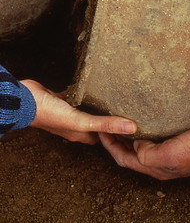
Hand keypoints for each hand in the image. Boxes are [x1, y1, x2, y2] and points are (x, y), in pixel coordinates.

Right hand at [21, 79, 136, 143]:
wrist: (24, 100)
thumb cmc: (49, 114)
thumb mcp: (81, 122)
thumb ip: (105, 124)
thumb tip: (131, 127)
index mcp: (80, 134)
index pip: (103, 137)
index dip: (115, 133)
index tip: (129, 125)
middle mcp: (73, 125)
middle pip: (95, 124)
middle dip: (107, 117)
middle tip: (123, 108)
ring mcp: (66, 112)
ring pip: (86, 110)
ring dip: (96, 105)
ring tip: (111, 96)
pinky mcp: (61, 98)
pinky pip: (75, 96)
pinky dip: (83, 92)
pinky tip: (92, 85)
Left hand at [99, 121, 189, 179]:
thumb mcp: (170, 154)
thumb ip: (147, 155)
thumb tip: (135, 147)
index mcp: (157, 168)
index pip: (124, 160)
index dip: (110, 147)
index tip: (100, 131)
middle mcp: (163, 162)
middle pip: (133, 154)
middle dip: (119, 141)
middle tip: (108, 124)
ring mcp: (174, 151)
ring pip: (146, 143)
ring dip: (134, 133)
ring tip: (125, 118)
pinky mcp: (183, 139)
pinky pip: (161, 134)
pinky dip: (151, 126)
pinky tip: (151, 114)